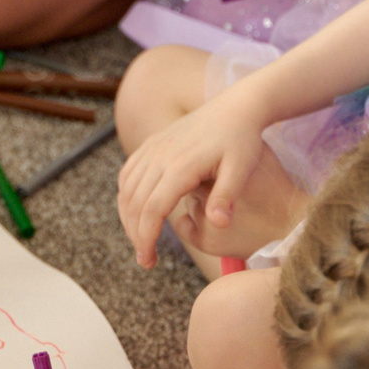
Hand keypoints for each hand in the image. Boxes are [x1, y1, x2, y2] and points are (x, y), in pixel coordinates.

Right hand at [116, 89, 273, 267]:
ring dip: (128, 218)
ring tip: (141, 240)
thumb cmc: (242, 140)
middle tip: (146, 260)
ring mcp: (153, 147)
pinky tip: (136, 211)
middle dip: (135, 234)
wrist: (236, 107)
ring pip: (127, 188)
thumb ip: (227, 195)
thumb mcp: (241, 168)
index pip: (152, 209)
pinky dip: (126, 196)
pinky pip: (128, 172)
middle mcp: (160, 155)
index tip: (148, 261)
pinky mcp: (152, 143)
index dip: (146, 238)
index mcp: (180, 166)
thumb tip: (218, 223)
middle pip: (134, 202)